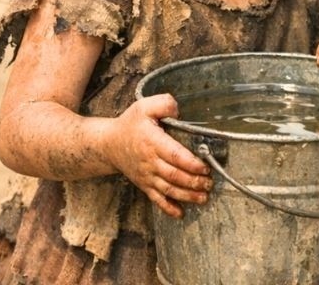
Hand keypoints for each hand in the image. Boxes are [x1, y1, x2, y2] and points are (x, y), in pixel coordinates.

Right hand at [102, 93, 212, 217]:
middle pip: (174, 175)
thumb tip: (178, 110)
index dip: (191, 163)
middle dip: (194, 182)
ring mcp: (147, 176)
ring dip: (187, 196)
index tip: (205, 167)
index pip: (175, 155)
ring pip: (168, 189)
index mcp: (153, 142)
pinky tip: (180, 213)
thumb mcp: (144, 106)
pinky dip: (168, 208)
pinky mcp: (144, 184)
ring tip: (203, 198)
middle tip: (209, 183)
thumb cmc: (130, 125)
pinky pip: (156, 199)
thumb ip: (163, 104)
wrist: (109, 144)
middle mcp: (150, 162)